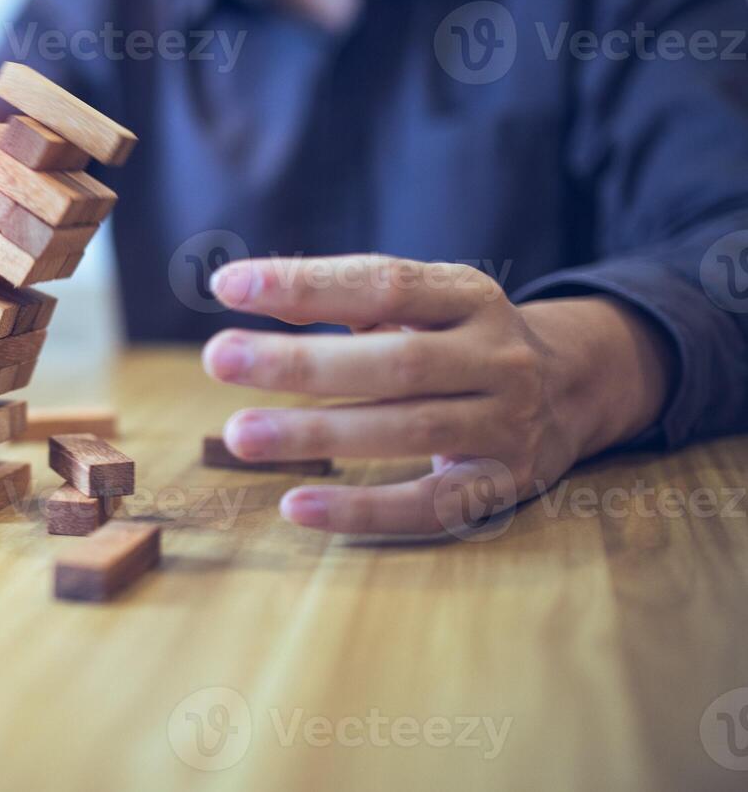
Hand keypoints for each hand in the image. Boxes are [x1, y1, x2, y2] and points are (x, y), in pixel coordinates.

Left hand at [201, 255, 672, 535]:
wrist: (574, 389)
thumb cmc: (456, 340)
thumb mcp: (418, 304)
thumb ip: (340, 297)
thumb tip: (248, 289)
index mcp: (469, 296)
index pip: (385, 282)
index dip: (307, 283)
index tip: (228, 285)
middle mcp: (496, 356)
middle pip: (394, 361)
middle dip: (301, 361)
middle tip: (218, 357)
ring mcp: (506, 423)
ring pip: (408, 429)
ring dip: (317, 434)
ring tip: (240, 434)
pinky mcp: (500, 484)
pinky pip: (427, 504)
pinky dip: (361, 508)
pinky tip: (295, 505)